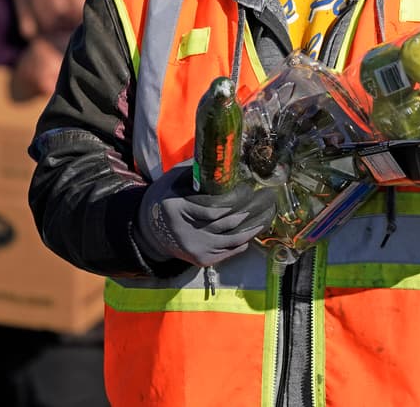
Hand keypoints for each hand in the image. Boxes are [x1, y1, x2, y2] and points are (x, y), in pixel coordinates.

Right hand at [136, 163, 274, 267]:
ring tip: (269, 211)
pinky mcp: (202, 260)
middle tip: (267, 196)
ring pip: (234, 239)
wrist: (150, 231)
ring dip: (255, 225)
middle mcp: (186, 233)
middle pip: (227, 223)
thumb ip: (196, 171)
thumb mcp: (174, 179)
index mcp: (177, 209)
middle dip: (251, 209)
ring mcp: (195, 249)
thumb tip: (225, 159)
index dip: (235, 199)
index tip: (248, 188)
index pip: (213, 208)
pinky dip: (246, 239)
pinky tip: (257, 227)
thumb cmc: (166, 198)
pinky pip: (231, 250)